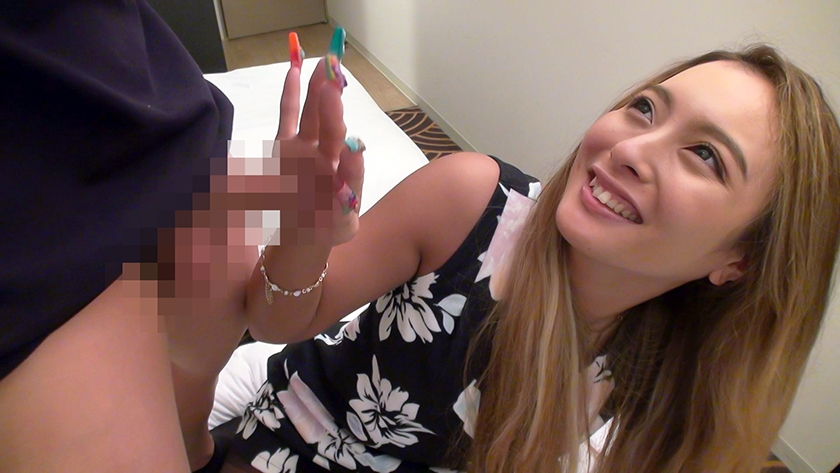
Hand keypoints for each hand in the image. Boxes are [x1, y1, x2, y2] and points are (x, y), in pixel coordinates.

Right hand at [274, 57, 364, 246]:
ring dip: (316, 89)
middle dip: (331, 95)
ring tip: (322, 63)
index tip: (342, 105)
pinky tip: (294, 71)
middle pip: (328, 121)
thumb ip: (349, 188)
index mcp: (341, 168)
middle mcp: (324, 153)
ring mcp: (305, 149)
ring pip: (311, 114)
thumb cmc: (330, 226)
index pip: (344, 142)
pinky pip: (288, 118)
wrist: (306, 236)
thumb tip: (355, 149)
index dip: (344, 125)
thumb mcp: (345, 217)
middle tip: (334, 67)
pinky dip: (290, 96)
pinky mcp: (285, 149)